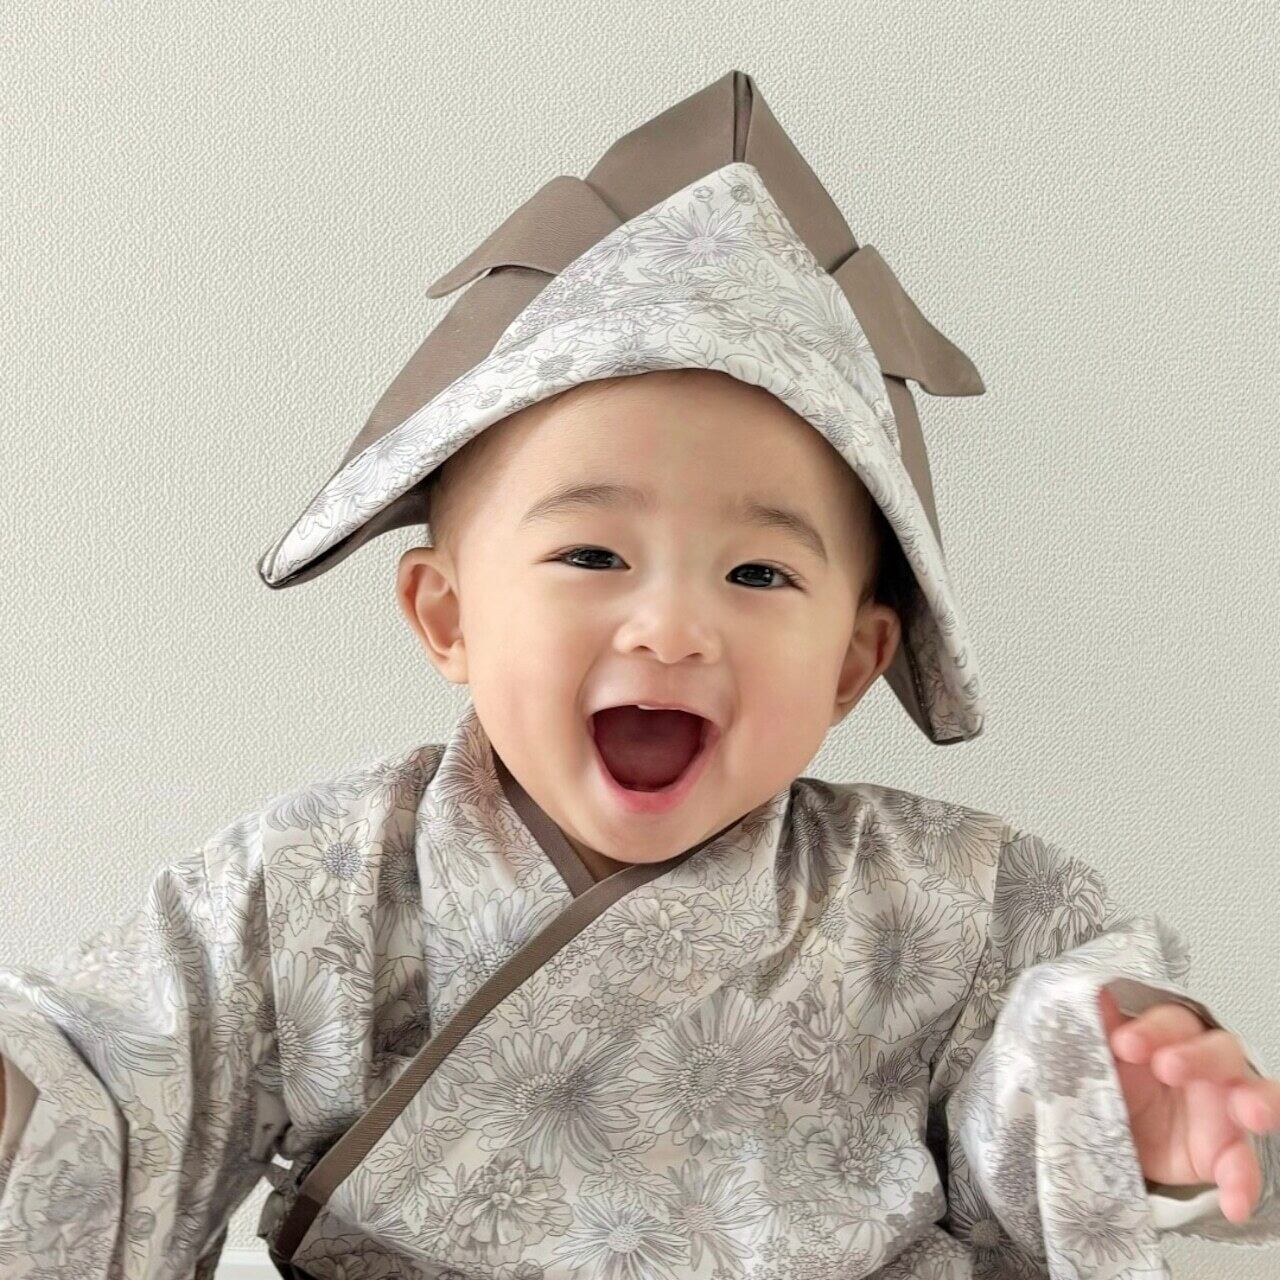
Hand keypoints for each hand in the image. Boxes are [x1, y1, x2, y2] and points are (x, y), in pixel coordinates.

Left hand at [1098, 987, 1279, 1222]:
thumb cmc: (1118, 1083)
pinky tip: (1234, 1202)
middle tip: (1169, 1067)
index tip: (1124, 1044)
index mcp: (1172, 1036)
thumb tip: (1089, 992)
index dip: (1151, 1029)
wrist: (1120, 1135)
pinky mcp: (1227, 1152)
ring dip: (1257, 1101)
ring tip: (1249, 1113)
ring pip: (1256, 1096)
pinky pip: (1245, 1166)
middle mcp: (1205, 1066)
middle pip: (1218, 1049)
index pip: (1171, 1021)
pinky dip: (1243, 1183)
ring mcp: (1223, 1109)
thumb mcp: (1099, 1056)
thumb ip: (1096, 1026)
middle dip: (1198, 1056)